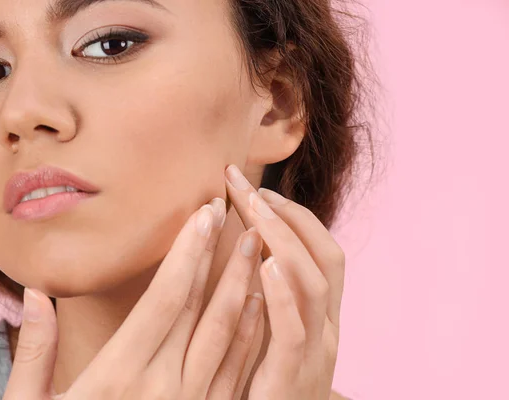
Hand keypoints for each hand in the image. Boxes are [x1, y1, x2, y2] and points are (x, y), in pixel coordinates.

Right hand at [3, 197, 264, 399]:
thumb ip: (34, 351)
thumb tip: (33, 292)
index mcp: (117, 376)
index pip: (165, 298)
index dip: (189, 253)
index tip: (205, 214)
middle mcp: (163, 388)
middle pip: (202, 309)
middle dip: (222, 257)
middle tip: (238, 213)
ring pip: (229, 336)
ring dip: (247, 287)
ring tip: (258, 246)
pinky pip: (239, 370)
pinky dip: (253, 332)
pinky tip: (261, 303)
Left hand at [224, 164, 344, 399]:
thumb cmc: (266, 384)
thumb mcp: (275, 334)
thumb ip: (272, 298)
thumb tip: (252, 251)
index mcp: (321, 315)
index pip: (322, 251)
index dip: (295, 215)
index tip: (257, 189)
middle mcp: (327, 327)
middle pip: (323, 256)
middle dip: (286, 214)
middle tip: (245, 184)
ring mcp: (315, 351)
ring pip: (314, 284)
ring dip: (284, 239)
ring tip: (254, 208)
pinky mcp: (291, 376)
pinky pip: (295, 330)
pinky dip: (283, 294)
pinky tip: (265, 264)